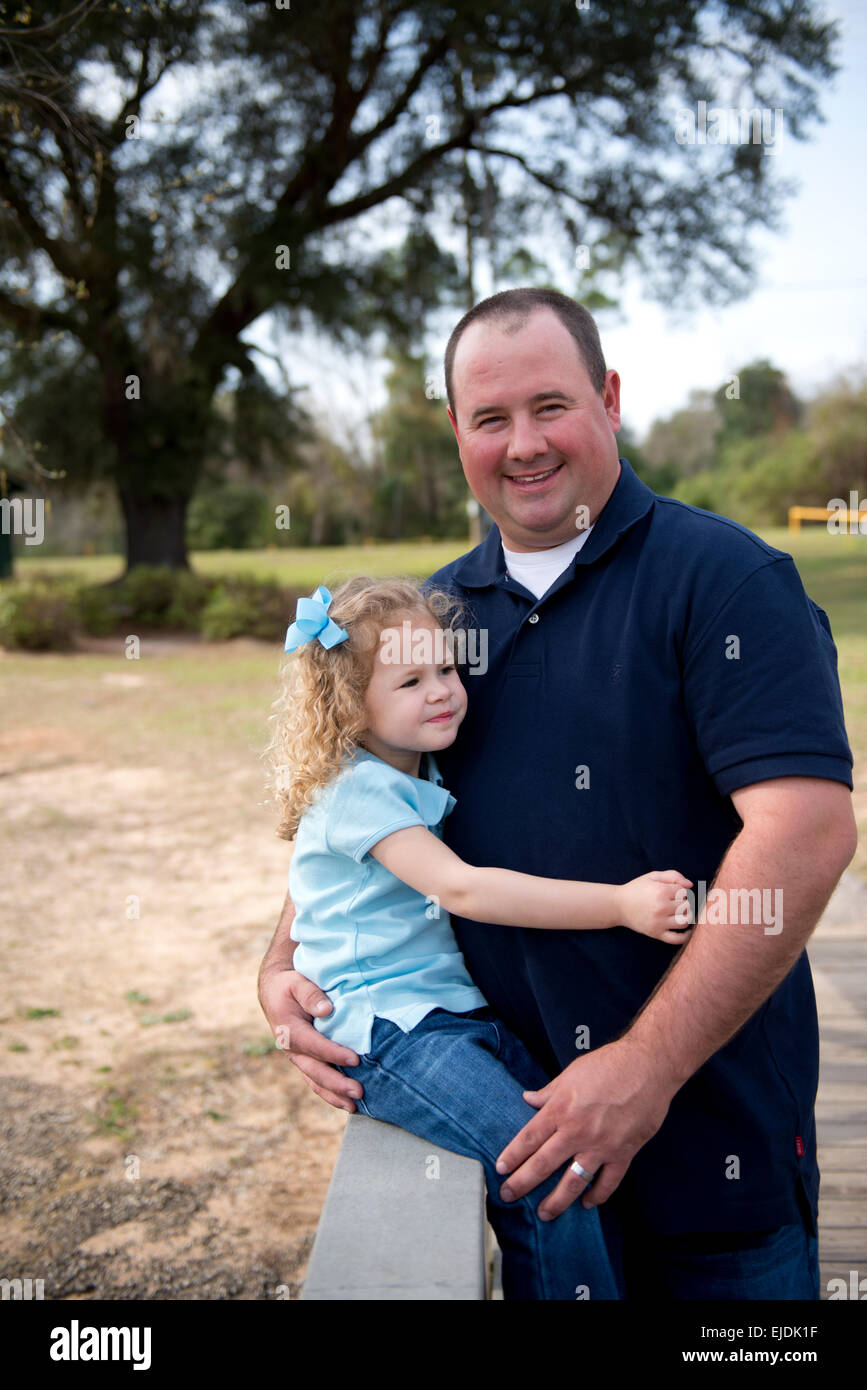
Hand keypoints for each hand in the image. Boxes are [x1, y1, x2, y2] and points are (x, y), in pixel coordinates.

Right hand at [259, 965, 362, 1111]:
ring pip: (315, 1081)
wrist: (274, 993)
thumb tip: (326, 1010)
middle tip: (358, 1092)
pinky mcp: (304, 1061)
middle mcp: (292, 1049)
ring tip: (354, 1106)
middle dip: (337, 1084)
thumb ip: (311, 995)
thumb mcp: (297, 983)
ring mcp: (298, 1058)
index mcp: (290, 1031)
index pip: (314, 1046)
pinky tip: (345, 1102)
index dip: (334, 1054)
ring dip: (334, 1095)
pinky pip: (316, 1081)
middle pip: (315, 1071)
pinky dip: (330, 1093)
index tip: (355, 1059)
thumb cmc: (289, 986)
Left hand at [494, 1038, 677, 1219]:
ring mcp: (600, 1146)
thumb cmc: (608, 1064)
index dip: (512, 1156)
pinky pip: (608, 1183)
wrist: (648, 1067)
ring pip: (573, 1182)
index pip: (528, 1139)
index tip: (500, 1170)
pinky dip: (597, 1196)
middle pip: (543, 1164)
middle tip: (508, 1196)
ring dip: (556, 1201)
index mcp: (560, 1109)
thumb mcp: (571, 1073)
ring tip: (544, 1213)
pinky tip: (586, 1203)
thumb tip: (528, 1098)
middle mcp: (577, 1131)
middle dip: (522, 1183)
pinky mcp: (623, 1153)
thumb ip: (548, 1092)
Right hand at [615, 870, 693, 941]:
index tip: (673, 892)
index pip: (684, 892)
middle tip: (675, 902)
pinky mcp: (656, 934)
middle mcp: (661, 907)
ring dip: (686, 916)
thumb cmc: (637, 889)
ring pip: (685, 921)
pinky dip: (685, 937)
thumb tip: (690, 885)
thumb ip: (673, 875)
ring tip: (679, 913)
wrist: (618, 905)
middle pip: (686, 906)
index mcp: (661, 891)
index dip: (680, 891)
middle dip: (683, 903)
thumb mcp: (652, 876)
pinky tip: (687, 931)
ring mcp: (659, 922)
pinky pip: (677, 939)